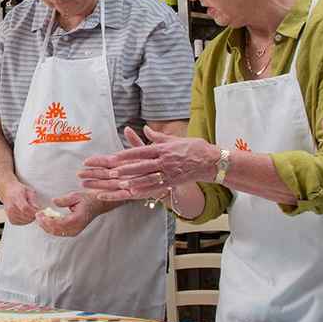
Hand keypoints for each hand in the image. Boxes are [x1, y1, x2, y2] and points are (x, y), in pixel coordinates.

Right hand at [0, 179, 40, 225]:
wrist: (8, 192)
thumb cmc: (18, 190)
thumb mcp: (28, 191)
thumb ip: (33, 199)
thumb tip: (37, 208)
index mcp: (16, 198)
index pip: (25, 208)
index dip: (33, 211)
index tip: (38, 210)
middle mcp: (11, 206)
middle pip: (25, 216)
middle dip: (33, 215)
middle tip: (36, 211)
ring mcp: (9, 214)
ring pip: (24, 221)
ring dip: (30, 218)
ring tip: (31, 212)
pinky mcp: (10, 219)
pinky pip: (21, 223)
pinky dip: (25, 221)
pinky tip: (26, 215)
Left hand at [35, 191, 105, 236]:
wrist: (96, 205)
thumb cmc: (87, 199)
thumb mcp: (76, 196)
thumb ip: (65, 200)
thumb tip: (53, 202)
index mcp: (77, 220)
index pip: (59, 224)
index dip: (47, 220)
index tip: (39, 214)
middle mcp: (76, 228)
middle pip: (56, 230)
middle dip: (44, 224)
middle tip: (37, 215)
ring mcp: (75, 231)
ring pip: (56, 232)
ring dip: (46, 226)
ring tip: (40, 217)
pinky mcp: (72, 231)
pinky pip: (59, 232)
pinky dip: (50, 227)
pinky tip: (46, 220)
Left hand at [79, 126, 218, 201]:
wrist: (212, 161)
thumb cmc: (194, 148)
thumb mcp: (175, 139)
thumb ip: (158, 137)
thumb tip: (145, 128)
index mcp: (163, 149)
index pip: (141, 151)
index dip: (126, 154)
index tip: (113, 157)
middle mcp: (164, 161)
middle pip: (141, 165)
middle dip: (124, 169)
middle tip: (110, 172)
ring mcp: (169, 173)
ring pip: (147, 178)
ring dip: (132, 181)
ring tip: (119, 184)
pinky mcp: (173, 182)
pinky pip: (156, 187)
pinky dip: (144, 190)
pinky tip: (134, 192)